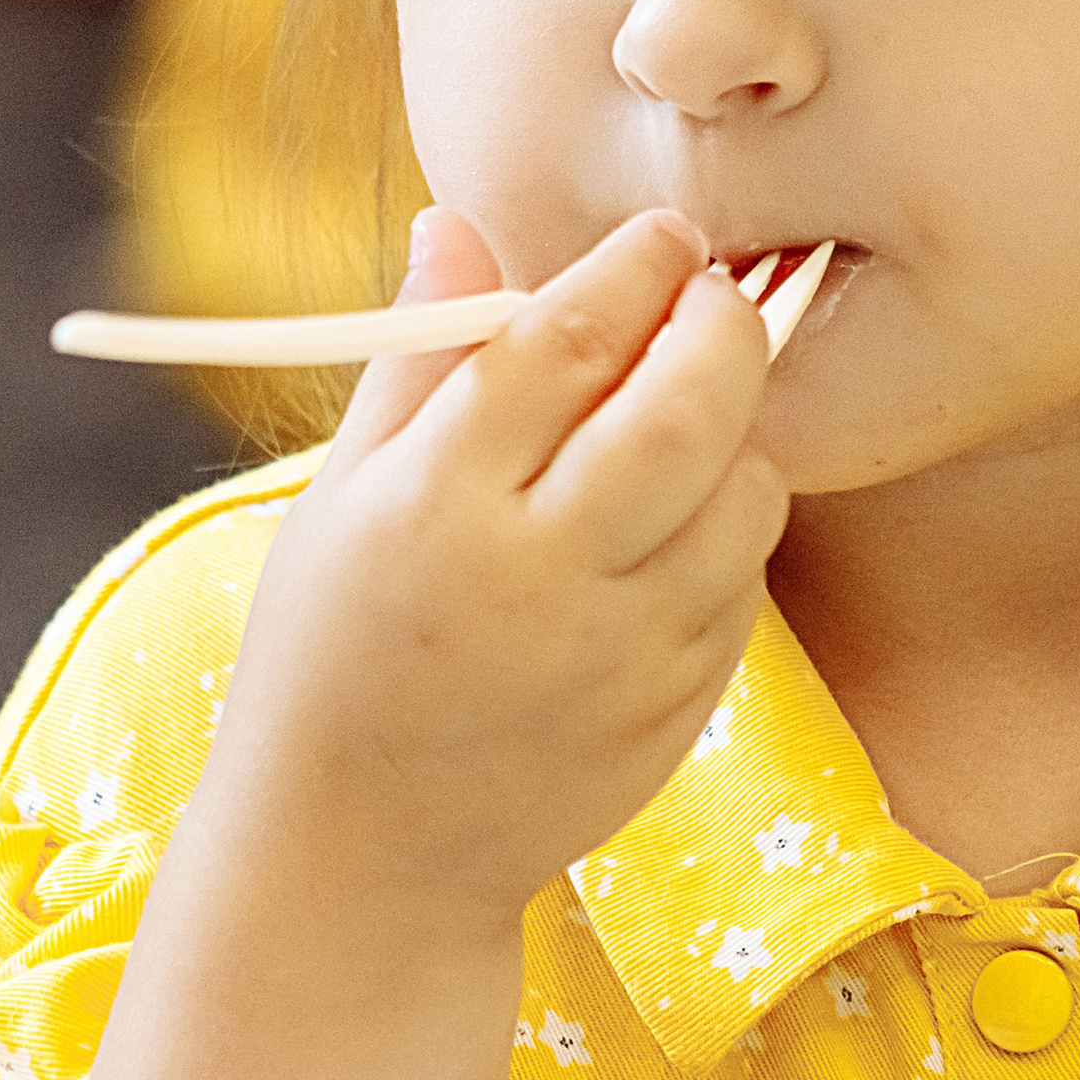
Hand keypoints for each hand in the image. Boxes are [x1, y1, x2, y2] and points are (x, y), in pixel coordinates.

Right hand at [52, 204, 788, 1079]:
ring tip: (682, 415)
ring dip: (736, 429)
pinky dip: (728, 528)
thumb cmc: (335, 652)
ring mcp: (621, 653)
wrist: (362, 856)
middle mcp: (538, 578)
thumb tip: (460, 222)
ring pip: (744, 492)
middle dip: (719, 325)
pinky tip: (670, 520)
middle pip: (685, 405)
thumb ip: (418, 362)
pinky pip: (744, 579)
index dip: (630, 268)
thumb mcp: (342, 500)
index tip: (662, 235)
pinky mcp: (677, 707)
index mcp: (434, 507)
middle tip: (710, 296)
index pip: (562, 344)